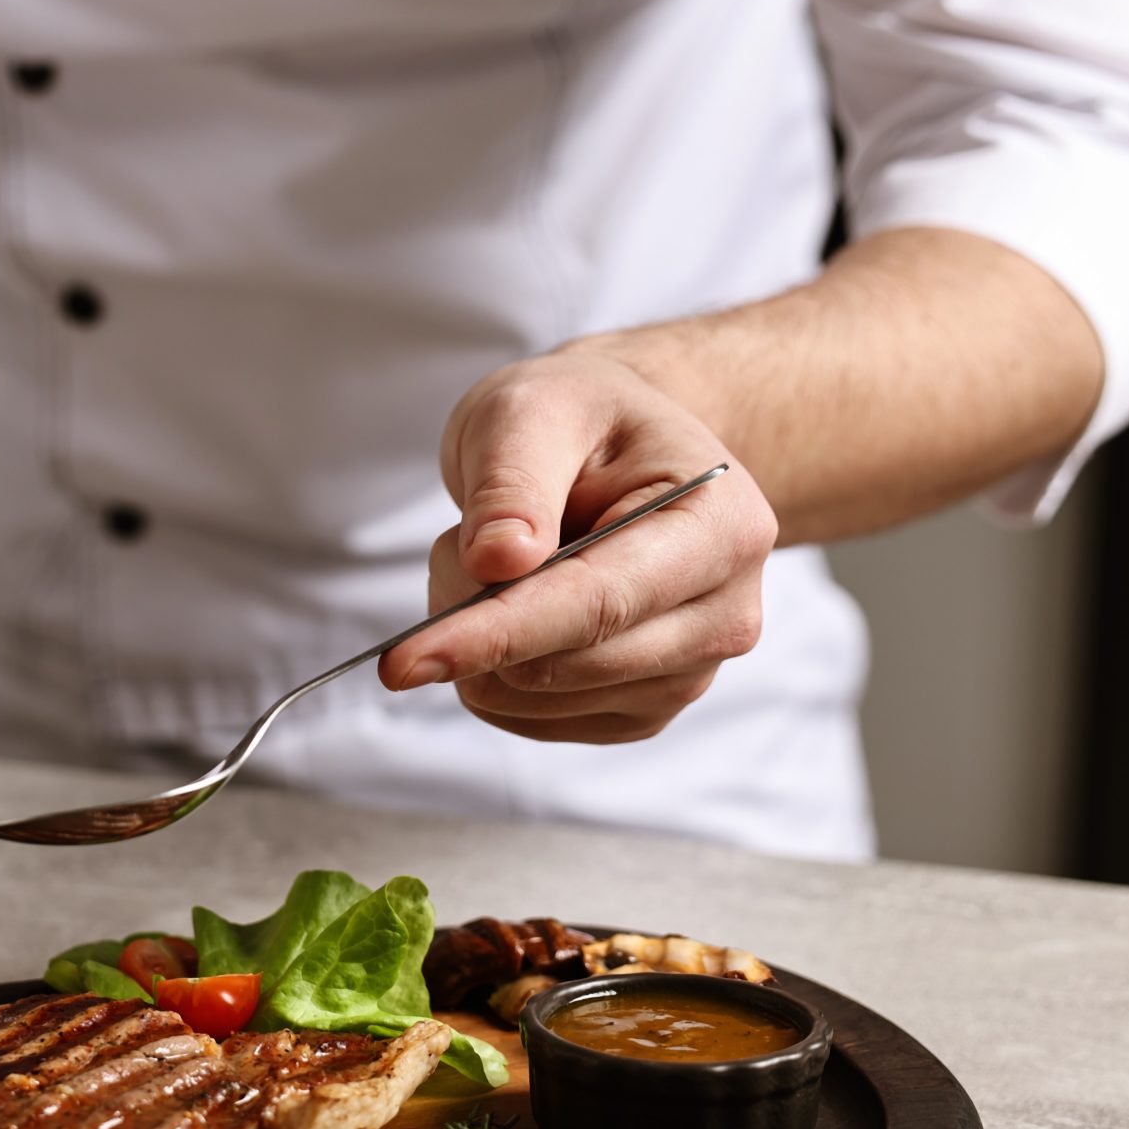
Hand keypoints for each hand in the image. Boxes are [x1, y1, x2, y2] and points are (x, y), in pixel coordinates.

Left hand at [379, 349, 778, 743]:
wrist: (615, 451)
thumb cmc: (582, 420)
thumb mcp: (533, 410)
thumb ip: (511, 482)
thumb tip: (498, 563)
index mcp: (721, 528)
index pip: (597, 605)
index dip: (497, 633)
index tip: (405, 659)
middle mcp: (723, 615)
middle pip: (563, 665)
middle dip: (473, 612)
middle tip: (463, 538)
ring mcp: (687, 673)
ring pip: (533, 700)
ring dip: (479, 635)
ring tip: (503, 555)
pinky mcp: (642, 709)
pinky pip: (529, 718)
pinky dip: (491, 665)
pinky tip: (514, 604)